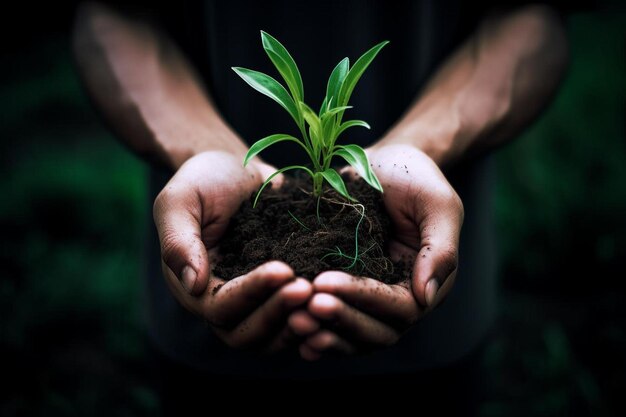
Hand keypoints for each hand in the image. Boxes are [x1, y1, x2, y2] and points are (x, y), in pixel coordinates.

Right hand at [153, 151, 311, 351]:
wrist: (239, 170)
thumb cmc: (204, 180)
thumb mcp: (181, 200)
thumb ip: (179, 240)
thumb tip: (194, 284)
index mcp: (195, 286)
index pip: (220, 308)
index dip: (252, 293)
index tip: (284, 270)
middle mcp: (224, 303)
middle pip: (247, 335)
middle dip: (278, 314)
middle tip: (308, 290)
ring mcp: (256, 303)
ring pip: (273, 337)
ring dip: (299, 323)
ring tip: (325, 300)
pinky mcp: (282, 294)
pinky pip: (296, 319)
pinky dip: (315, 317)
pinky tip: (338, 299)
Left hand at [288, 144, 463, 359]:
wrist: (383, 164)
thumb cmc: (414, 177)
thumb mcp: (437, 204)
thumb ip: (441, 249)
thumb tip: (425, 297)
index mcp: (424, 281)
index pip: (399, 307)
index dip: (363, 299)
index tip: (324, 283)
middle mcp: (398, 297)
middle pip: (376, 331)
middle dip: (339, 320)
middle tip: (303, 309)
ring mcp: (370, 297)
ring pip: (353, 334)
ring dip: (324, 333)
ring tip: (293, 322)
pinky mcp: (345, 290)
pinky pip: (333, 322)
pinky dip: (316, 329)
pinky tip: (290, 328)